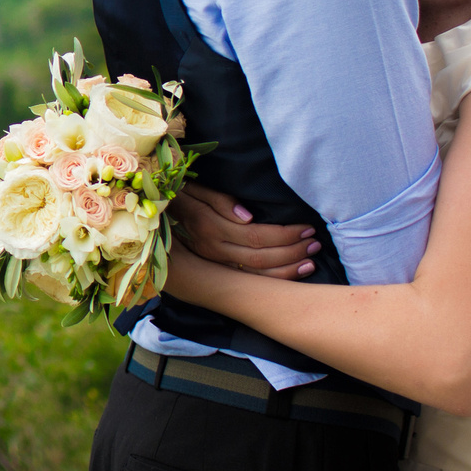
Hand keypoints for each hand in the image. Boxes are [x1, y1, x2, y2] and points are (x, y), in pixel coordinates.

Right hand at [170, 181, 317, 278]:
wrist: (155, 219)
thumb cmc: (181, 196)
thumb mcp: (195, 189)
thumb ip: (220, 201)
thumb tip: (248, 217)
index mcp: (209, 226)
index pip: (256, 236)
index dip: (284, 234)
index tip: (307, 227)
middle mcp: (212, 249)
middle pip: (260, 257)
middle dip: (291, 251)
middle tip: (315, 243)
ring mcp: (213, 264)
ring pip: (256, 274)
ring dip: (287, 268)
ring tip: (310, 259)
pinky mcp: (215, 271)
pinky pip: (248, 281)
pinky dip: (274, 280)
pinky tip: (294, 274)